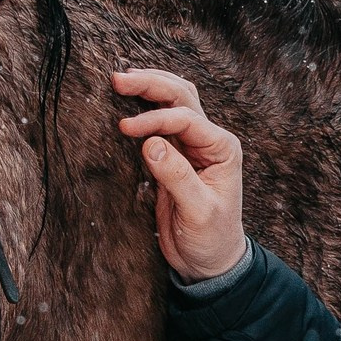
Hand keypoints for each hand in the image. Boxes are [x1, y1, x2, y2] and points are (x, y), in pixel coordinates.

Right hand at [113, 68, 246, 280]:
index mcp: (222, 148)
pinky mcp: (173, 155)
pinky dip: (143, 106)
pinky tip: (126, 99)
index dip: (154, 120)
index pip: (185, 119)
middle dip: (151, 84)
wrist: (209, 260)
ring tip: (120, 80)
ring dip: (149, 87)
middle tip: (117, 79)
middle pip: (180, 97)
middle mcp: (209, 140)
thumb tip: (150, 144)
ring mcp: (191, 145)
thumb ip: (177, 177)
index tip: (126, 129)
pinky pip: (159, 122)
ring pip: (172, 102)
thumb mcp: (198, 212)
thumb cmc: (211, 238)